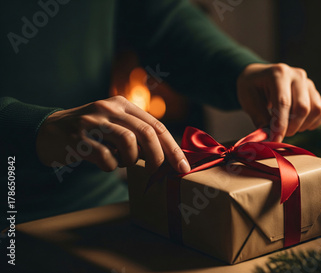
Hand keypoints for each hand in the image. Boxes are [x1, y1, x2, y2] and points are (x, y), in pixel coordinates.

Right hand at [36, 96, 190, 173]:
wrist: (48, 131)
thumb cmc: (91, 134)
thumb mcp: (115, 124)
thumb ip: (138, 134)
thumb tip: (168, 158)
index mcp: (123, 104)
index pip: (157, 126)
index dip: (173, 148)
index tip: (183, 168)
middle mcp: (109, 108)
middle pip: (147, 133)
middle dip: (159, 157)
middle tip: (160, 173)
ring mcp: (93, 121)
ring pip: (128, 142)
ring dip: (131, 160)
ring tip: (122, 162)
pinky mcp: (77, 137)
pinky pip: (105, 157)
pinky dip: (110, 166)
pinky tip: (105, 164)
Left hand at [237, 63, 320, 141]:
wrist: (259, 77)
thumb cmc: (252, 88)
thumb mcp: (248, 100)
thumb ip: (260, 117)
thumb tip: (271, 136)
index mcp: (278, 73)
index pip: (283, 102)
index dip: (280, 124)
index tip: (275, 140)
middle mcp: (297, 75)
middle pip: (302, 108)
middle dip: (291, 127)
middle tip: (278, 134)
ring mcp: (308, 83)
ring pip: (315, 110)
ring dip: (302, 125)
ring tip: (287, 126)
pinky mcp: (315, 92)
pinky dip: (312, 122)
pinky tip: (298, 123)